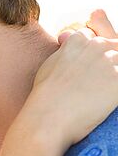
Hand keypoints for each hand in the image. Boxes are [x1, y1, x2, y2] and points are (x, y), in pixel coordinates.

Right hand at [12, 11, 117, 150]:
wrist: (48, 118)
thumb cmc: (44, 96)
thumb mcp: (49, 64)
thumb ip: (64, 49)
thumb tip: (67, 36)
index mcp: (77, 40)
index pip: (93, 38)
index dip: (90, 55)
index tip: (85, 71)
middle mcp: (95, 46)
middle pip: (112, 47)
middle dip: (105, 63)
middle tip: (92, 84)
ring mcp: (109, 62)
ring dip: (111, 76)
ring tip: (96, 92)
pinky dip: (114, 90)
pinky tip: (105, 98)